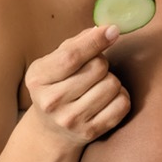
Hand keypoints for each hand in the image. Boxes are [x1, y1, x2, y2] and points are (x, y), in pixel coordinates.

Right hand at [24, 24, 128, 148]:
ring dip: (111, 80)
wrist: (51, 131)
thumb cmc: (57, 87)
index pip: (71, 56)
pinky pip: (122, 104)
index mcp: (38, 79)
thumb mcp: (54, 64)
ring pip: (112, 85)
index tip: (113, 30)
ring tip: (97, 86)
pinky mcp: (90, 131)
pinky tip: (107, 99)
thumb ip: (76, 44)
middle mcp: (51, 101)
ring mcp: (71, 119)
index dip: (95, 41)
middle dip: (102, 63)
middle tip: (93, 71)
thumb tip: (105, 29)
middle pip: (98, 68)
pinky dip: (121, 96)